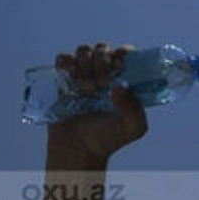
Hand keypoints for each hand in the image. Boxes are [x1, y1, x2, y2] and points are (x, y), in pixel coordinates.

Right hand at [47, 42, 146, 163]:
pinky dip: (67, 62)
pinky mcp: (63, 79)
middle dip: (103, 61)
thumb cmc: (108, 139)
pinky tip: (72, 77)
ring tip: (87, 89)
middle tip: (102, 83)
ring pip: (84, 51)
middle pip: (103, 49)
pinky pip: (63, 58)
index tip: (120, 67)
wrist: (79, 150)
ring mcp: (82, 75)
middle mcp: (103, 73)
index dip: (123, 54)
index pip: (125, 53)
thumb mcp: (132, 128)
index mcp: (122, 79)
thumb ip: (135, 110)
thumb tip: (120, 88)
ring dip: (86, 65)